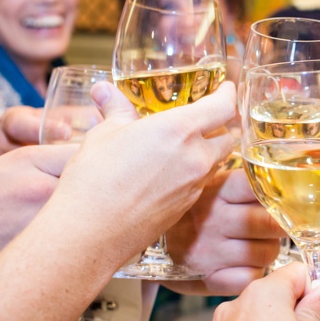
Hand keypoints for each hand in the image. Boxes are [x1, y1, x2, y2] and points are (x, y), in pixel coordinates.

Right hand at [44, 82, 235, 266]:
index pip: (224, 106)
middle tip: (206, 119)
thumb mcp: (104, 134)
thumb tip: (105, 91)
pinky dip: (193, 174)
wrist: (90, 232)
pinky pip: (200, 184)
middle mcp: (195, 158)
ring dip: (207, 152)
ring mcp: (194, 186)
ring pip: (215, 162)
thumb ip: (116, 110)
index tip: (226, 88)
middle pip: (227, 138)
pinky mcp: (186, 208)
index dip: (228, 94)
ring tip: (185, 146)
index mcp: (180, 130)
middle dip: (221, 127)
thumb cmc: (95, 179)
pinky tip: (170, 173)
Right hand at [161, 169, 284, 295]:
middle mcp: (214, 219)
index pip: (260, 188)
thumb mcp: (208, 185)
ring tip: (258, 244)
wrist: (147, 243)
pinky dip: (255, 272)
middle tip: (276, 226)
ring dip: (269, 250)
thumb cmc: (190, 211)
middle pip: (270, 223)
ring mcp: (211, 251)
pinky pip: (251, 277)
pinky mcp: (209, 278)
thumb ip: (243, 183)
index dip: (278, 196)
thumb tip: (285, 185)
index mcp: (216, 190)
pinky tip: (246, 264)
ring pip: (267, 252)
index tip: (283, 201)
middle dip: (280, 225)